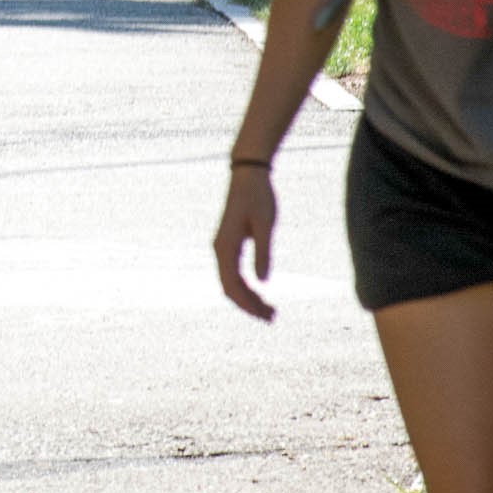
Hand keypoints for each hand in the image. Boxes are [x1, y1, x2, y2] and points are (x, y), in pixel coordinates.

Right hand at [213, 161, 278, 320]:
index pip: (231, 285)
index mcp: (225, 246)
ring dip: (248, 298)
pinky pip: (234, 272)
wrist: (249, 175)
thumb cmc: (259, 197)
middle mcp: (220, 249)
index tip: (265, 316)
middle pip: (229, 287)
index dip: (247, 304)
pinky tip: (261, 292)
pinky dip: (246, 286)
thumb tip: (262, 282)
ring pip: (231, 282)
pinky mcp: (230, 244)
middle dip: (248, 306)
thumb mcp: (265, 225)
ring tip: (269, 310)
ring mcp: (223, 247)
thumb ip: (263, 253)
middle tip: (272, 318)